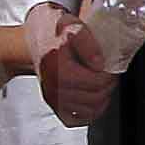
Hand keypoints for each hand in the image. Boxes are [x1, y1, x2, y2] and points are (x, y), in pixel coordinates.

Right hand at [26, 3, 117, 126]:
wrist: (33, 40)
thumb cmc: (51, 32)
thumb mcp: (70, 25)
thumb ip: (87, 42)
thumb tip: (99, 63)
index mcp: (60, 70)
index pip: (97, 83)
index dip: (110, 75)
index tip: (112, 67)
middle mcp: (55, 88)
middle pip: (95, 97)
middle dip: (108, 86)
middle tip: (110, 74)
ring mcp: (53, 99)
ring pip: (89, 110)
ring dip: (102, 98)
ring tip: (103, 84)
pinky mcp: (54, 105)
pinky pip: (76, 119)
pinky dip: (89, 113)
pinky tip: (94, 100)